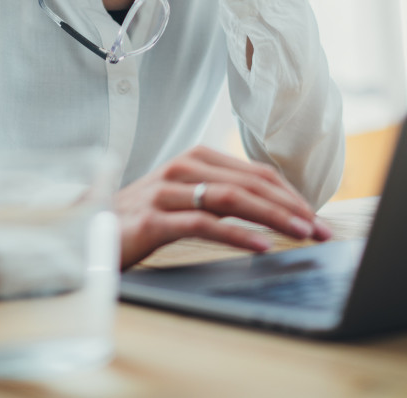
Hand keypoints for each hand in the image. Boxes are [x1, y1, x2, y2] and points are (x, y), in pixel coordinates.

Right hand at [114, 145, 331, 268]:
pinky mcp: (153, 218)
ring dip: (274, 217)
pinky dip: (237, 234)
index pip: (255, 172)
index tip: (317, 217)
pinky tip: (261, 246)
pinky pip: (203, 223)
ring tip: (302, 234)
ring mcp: (166, 191)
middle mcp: (182, 168)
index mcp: (195, 159)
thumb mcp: (183, 199)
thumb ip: (218, 197)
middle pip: (250, 183)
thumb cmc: (140, 218)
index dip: (290, 194)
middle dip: (292, 207)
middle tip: (321, 230)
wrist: (85, 230)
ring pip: (232, 198)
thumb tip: (270, 212)